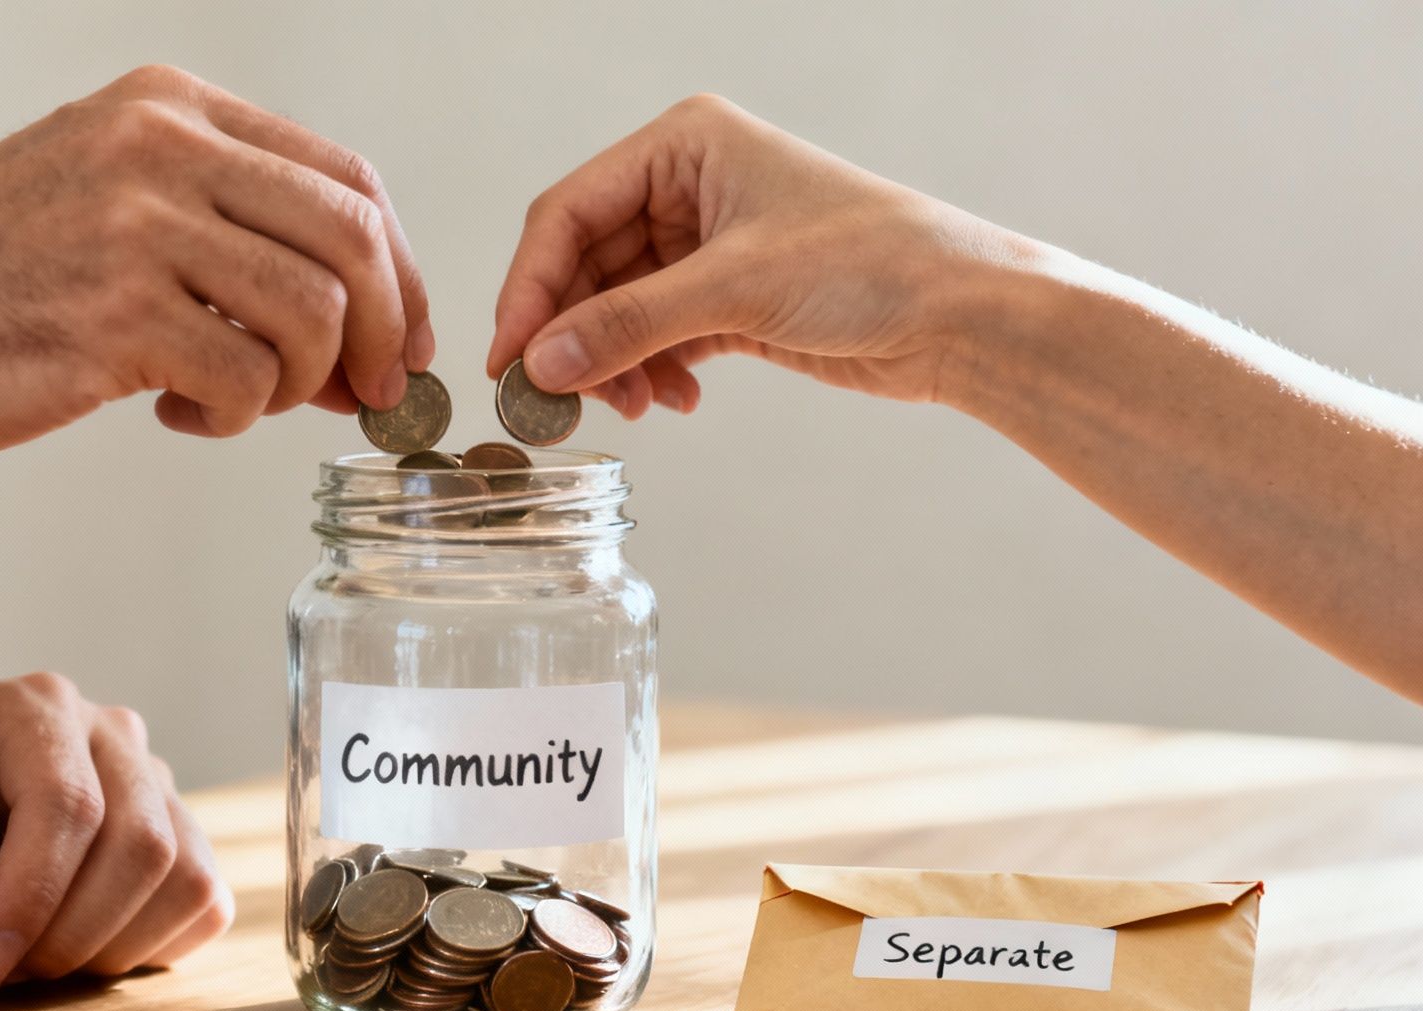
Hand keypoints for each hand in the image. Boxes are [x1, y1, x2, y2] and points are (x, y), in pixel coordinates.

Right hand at [0, 64, 432, 516]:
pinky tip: (178, 410)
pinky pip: (247, 377)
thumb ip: (229, 243)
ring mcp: (138, 224)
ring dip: (296, 382)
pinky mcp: (116, 312)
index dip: (397, 270)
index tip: (398, 338)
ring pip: (312, 313)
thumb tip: (361, 338)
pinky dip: (233, 414)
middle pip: (352, 239)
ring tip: (234, 397)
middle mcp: (162, 146)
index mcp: (169, 108)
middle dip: (378, 334)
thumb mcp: (108, 206)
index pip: (345, 178)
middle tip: (360, 393)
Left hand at [0, 674, 232, 988]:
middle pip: (142, 844)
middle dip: (70, 934)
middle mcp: (106, 732)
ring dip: (108, 948)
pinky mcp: (174, 833)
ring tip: (22, 962)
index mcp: (27, 710)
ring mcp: (150, 782)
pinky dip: (147, 949)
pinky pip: (202, 903)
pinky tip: (73, 954)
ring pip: (184, 876)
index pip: (70, 804)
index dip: (34, 899)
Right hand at [488, 95, 1036, 417]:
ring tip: (630, 407)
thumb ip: (629, 324)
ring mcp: (706, 243)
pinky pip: (656, 335)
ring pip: (616, 308)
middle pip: (585, 264)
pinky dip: (651, 371)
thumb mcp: (736, 288)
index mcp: (684, 144)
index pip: (569, 213)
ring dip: (612, 362)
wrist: (963, 315)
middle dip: (572, 335)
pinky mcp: (728, 297)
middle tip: (552, 400)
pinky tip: (672, 401)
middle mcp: (687, 185)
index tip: (507, 358)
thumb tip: (541, 364)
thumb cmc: (873, 263)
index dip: (529, 288)